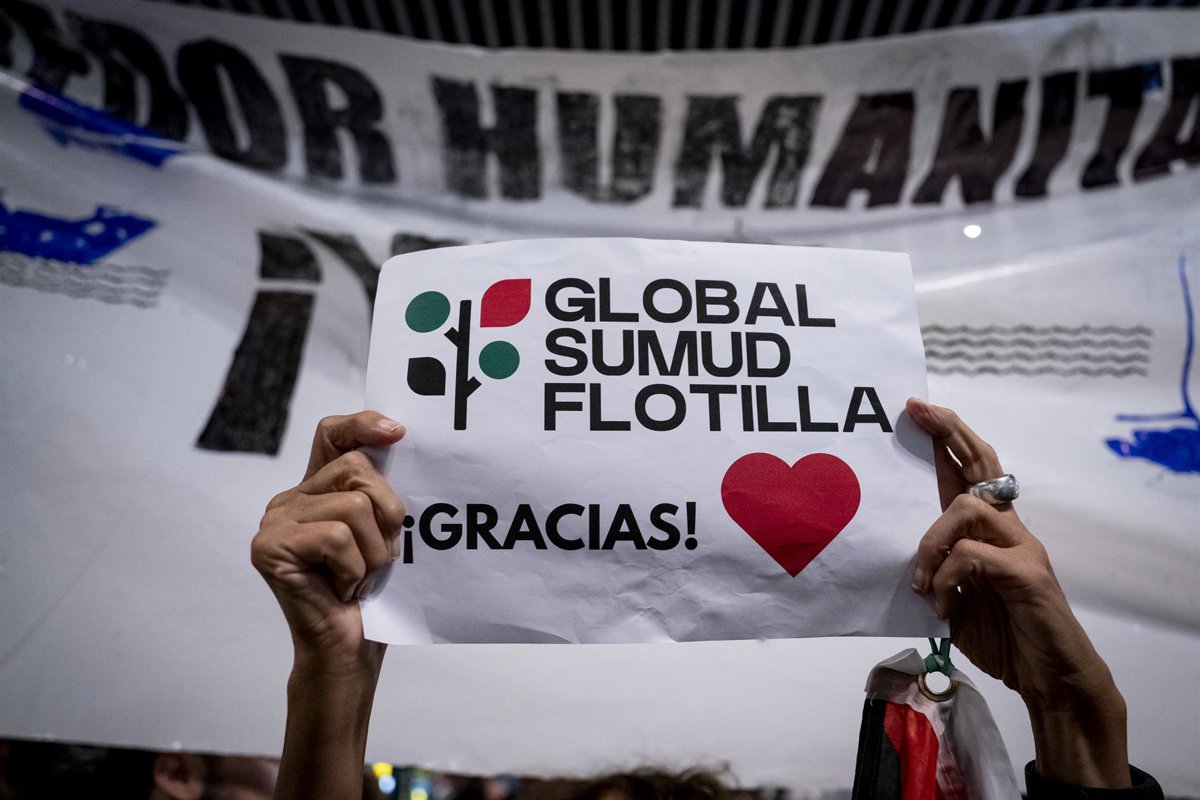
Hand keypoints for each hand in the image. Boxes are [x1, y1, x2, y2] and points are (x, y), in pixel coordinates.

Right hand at [252, 411, 406, 673]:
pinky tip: (342, 589)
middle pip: (356, 467)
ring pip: (352, 505)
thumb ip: (381, 495)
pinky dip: (354, 569)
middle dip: (387, 513)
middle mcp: (291, 498)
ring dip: (373, 551)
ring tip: (360, 578)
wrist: (348, 651)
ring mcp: (276, 521)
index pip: (333, 434)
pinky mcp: (269, 547)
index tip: (399, 433)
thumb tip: (402, 445)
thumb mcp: (385, 534)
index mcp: (319, 490)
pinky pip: (336, 536)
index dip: (363, 424)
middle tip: (381, 556)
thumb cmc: (372, 596)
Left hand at [906, 398, 1129, 787]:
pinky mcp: (1028, 575)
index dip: (948, 439)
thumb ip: (938, 573)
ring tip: (922, 581)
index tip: (918, 410)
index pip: (971, 474)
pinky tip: (943, 605)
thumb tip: (904, 561)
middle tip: (921, 411)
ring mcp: (1022, 549)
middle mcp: (1009, 531)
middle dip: (950, 434)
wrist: (1052, 681)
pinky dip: (947, 577)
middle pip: (983, 467)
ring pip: (967, 509)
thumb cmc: (1007, 639)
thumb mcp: (957, 601)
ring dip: (931, 541)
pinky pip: (972, 556)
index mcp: (991, 534)